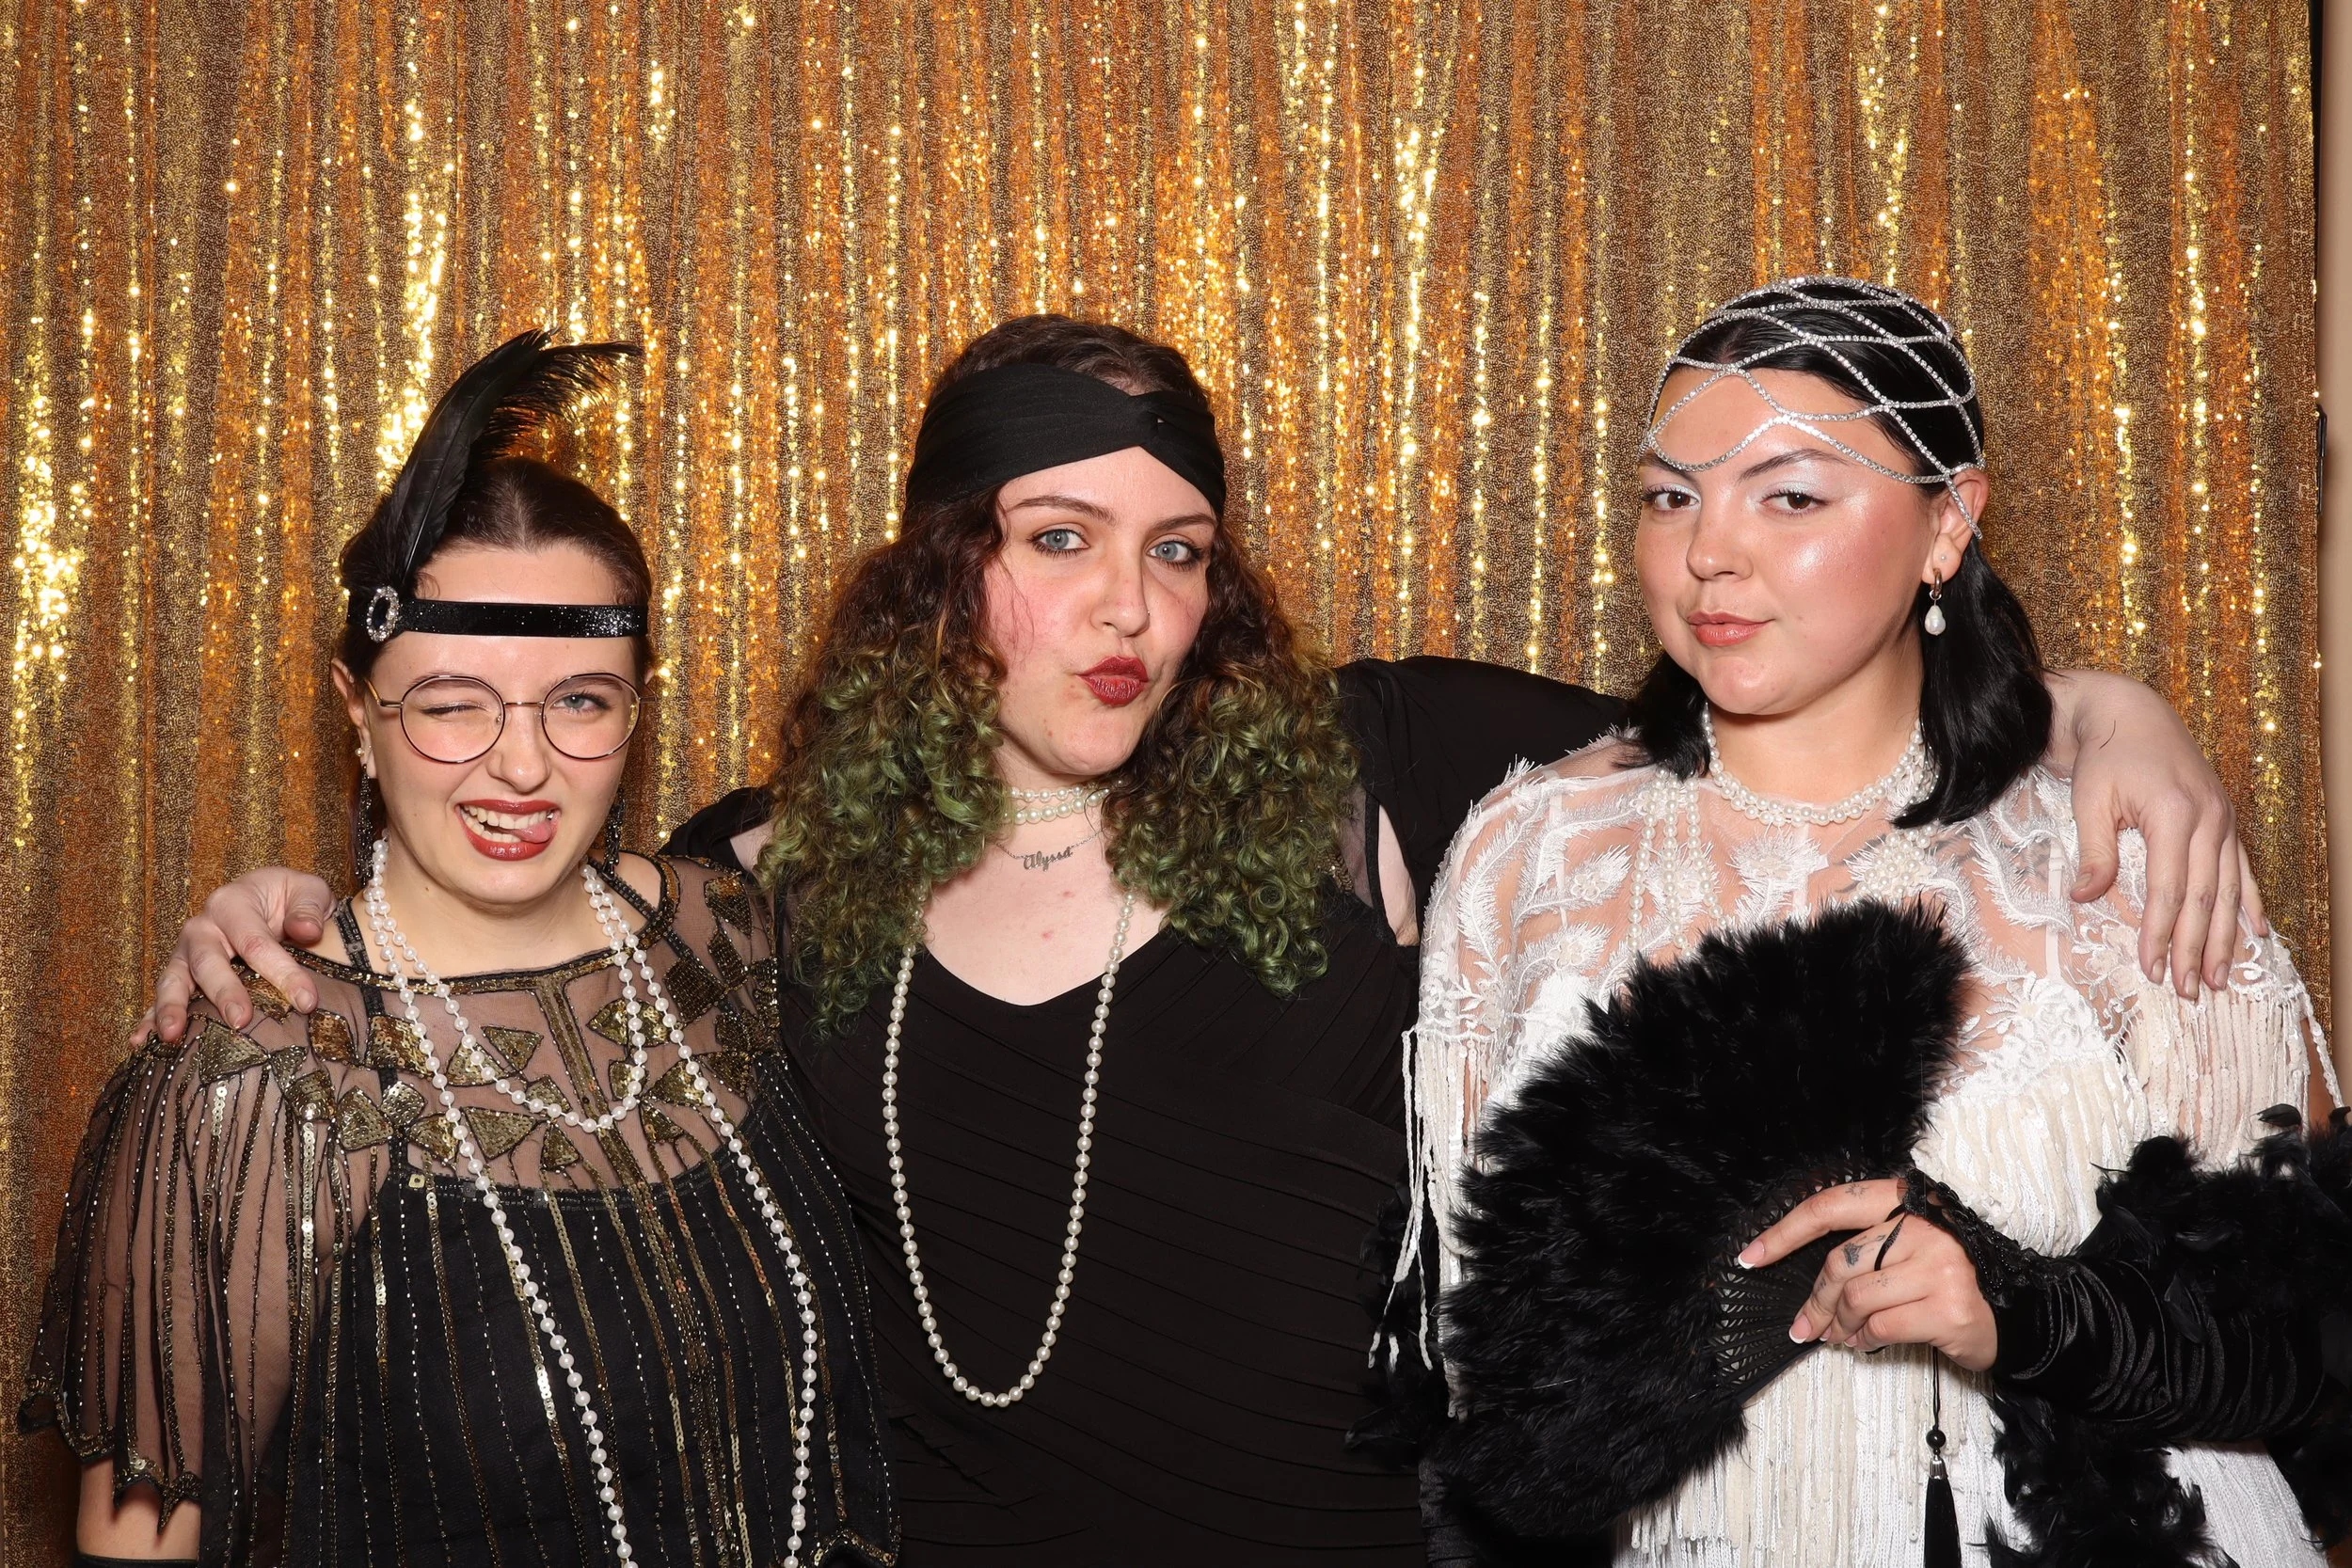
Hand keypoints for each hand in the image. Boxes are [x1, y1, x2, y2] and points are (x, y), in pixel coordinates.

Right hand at [150, 868, 334, 1040]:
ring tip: (173, 1035)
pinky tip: (142, 1042)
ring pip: (174, 980)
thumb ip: (310, 907)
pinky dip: (149, 1020)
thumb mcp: (308, 890)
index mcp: (232, 903)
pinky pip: (158, 997)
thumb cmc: (289, 897)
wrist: (267, 898)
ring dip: (171, 1008)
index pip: (256, 941)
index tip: (307, 1001)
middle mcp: (202, 928)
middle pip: (208, 962)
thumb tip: (308, 931)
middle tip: (241, 1021)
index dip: (282, 972)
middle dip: (223, 993)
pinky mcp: (179, 974)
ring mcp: (185, 953)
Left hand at [1737, 1179, 1997, 1372]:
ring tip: (1836, 1337)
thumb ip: (1866, 1248)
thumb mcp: (1911, 1246)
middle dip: (1813, 1300)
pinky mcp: (1949, 1308)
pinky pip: (1881, 1327)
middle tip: (1804, 1325)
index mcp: (1907, 1201)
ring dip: (1836, 1325)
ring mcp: (1940, 1266)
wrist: (2021, 1312)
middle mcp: (1924, 1226)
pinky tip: (1863, 1343)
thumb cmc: (1952, 1277)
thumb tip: (1809, 1287)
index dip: (1783, 1231)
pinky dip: (1863, 1340)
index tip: (1750, 1257)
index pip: (1830, 1206)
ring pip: (1855, 1297)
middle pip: (1839, 1262)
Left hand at [2049, 669, 2263, 998]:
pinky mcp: (2224, 819)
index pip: (2169, 889)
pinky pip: (2242, 869)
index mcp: (2173, 814)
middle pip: (2205, 898)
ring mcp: (2222, 820)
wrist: (2129, 713)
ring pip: (2229, 889)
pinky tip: (2258, 933)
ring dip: (2224, 937)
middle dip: (2195, 948)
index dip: (2161, 932)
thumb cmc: (2104, 756)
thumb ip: (2093, 851)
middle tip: (2187, 991)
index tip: (2151, 968)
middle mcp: (2208, 819)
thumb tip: (2083, 898)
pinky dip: (2250, 903)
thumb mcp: (2089, 799)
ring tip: (2219, 977)